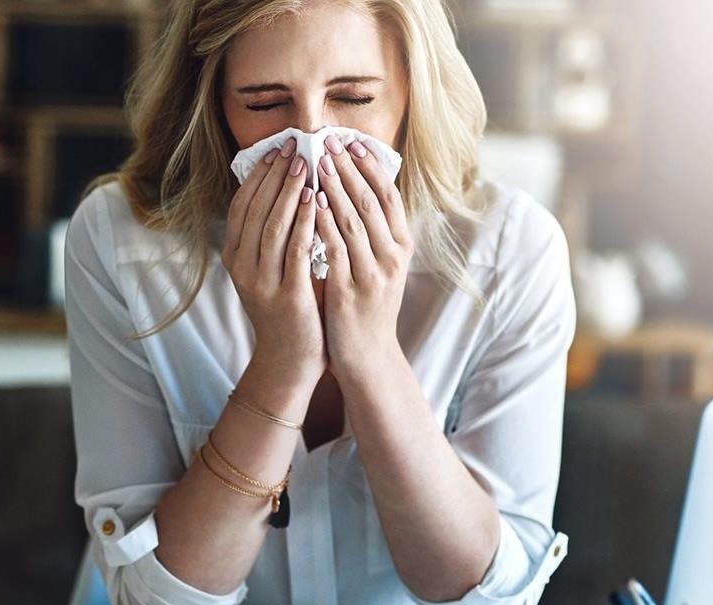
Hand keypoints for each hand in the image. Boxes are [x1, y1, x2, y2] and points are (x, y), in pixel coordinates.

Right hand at [223, 137, 324, 385]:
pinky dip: (306, 222)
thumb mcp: (272, 270)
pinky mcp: (287, 296)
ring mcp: (262, 283)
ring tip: (307, 164)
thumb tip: (290, 189)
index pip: (242, 205)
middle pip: (256, 209)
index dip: (259, 175)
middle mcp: (242, 268)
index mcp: (235, 258)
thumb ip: (276, 235)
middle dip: (276, 175)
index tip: (277, 149)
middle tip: (295, 146)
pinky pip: (296, 250)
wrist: (290, 361)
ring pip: (273, 225)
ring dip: (290, 191)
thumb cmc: (288, 310)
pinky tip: (319, 200)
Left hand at [314, 135, 414, 382]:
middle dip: (347, 169)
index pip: (389, 197)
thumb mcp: (381, 266)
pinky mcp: (350, 291)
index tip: (352, 143)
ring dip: (333, 187)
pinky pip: (334, 248)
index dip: (371, 168)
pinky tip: (309, 202)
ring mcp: (373, 275)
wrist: (368, 355)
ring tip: (315, 162)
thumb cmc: (368, 306)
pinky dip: (322, 221)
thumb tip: (356, 189)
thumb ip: (374, 233)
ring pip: (353, 220)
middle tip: (328, 141)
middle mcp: (393, 258)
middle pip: (370, 202)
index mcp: (402, 248)